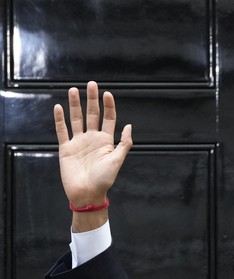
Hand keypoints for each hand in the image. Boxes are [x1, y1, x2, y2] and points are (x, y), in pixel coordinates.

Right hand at [54, 81, 132, 207]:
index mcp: (106, 141)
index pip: (108, 119)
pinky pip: (62, 131)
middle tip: (92, 84)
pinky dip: (59, 119)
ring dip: (75, 105)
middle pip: (92, 115)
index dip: (108, 106)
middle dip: (92, 99)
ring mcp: (78, 142)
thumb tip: (129, 125)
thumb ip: (124, 143)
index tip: (107, 94)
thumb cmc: (104, 179)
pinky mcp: (66, 148)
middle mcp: (92, 139)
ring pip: (76, 119)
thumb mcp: (117, 160)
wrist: (87, 194)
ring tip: (73, 90)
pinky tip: (58, 107)